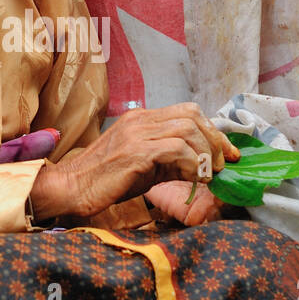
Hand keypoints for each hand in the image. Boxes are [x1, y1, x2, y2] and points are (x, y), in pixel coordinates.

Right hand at [29, 104, 239, 220]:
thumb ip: (170, 159)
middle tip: (222, 164)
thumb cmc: (105, 180)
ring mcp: (137, 134)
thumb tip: (202, 166)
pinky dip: (191, 165)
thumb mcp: (143, 164)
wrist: (71, 188)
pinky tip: (193, 180)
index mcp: (141, 118)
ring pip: (187, 130)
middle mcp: (140, 120)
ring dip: (205, 154)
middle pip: (193, 115)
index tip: (227, 153)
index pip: (188, 112)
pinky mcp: (135, 153)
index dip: (213, 131)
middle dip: (215, 140)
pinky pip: (175, 150)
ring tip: (208, 175)